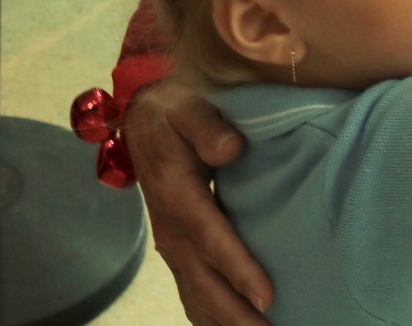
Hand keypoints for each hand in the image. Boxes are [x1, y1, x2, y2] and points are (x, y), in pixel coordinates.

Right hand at [124, 83, 272, 324]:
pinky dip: (209, 318)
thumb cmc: (177, 111)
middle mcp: (171, 227)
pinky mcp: (177, 249)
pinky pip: (191, 291)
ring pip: (196, 294)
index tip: (267, 296)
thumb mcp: (188, 106)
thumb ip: (207, 126)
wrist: (145, 120)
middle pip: (204, 280)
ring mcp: (171, 243)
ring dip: (225, 322)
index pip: (211, 237)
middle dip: (236, 313)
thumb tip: (231, 148)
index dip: (238, 268)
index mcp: (177, 193)